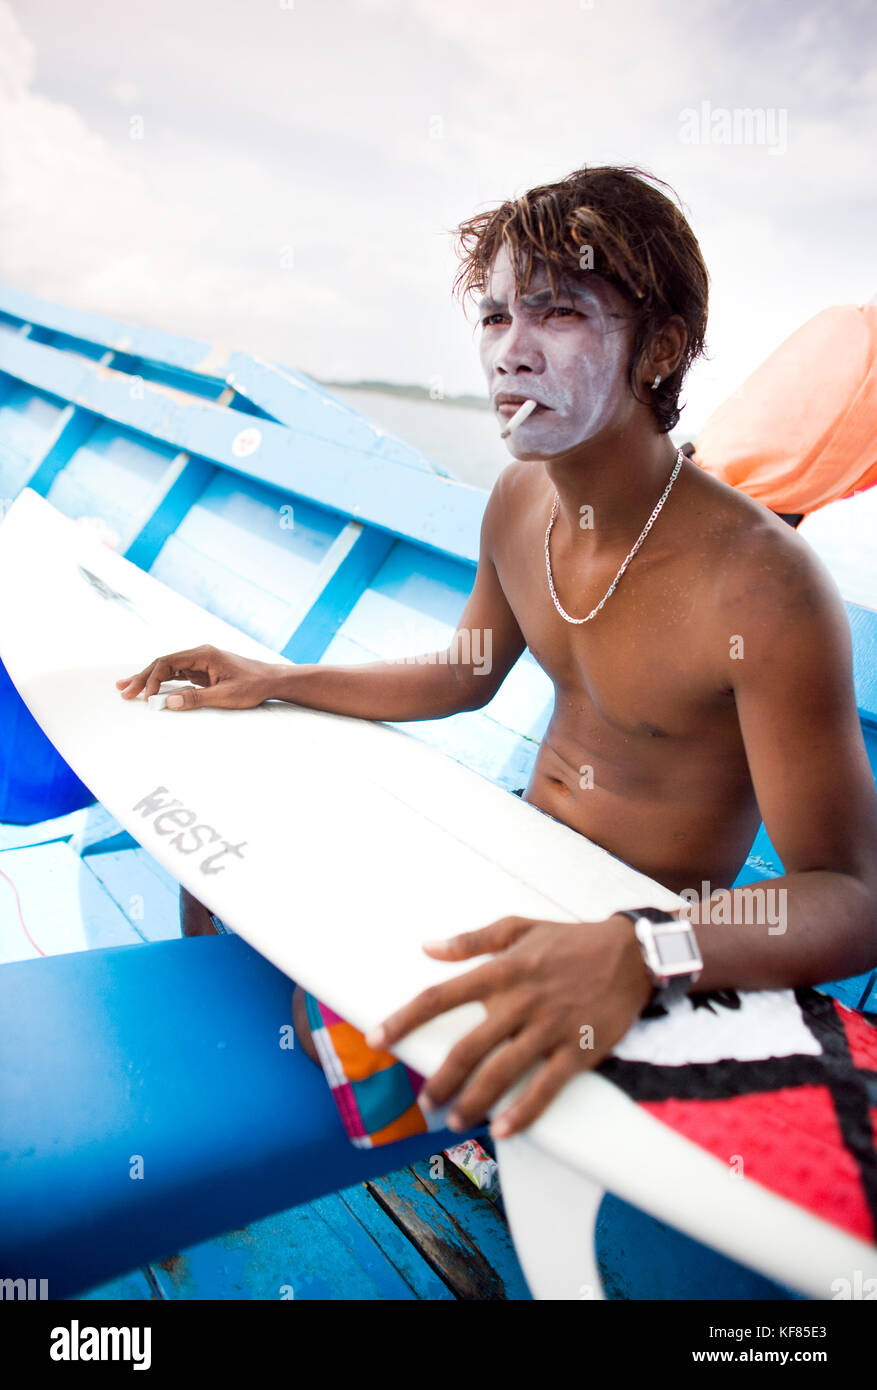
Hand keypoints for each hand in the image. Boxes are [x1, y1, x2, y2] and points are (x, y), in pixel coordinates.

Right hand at [116, 644, 279, 710]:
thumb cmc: (253, 685)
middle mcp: (199, 655)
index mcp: (203, 654)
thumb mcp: (225, 696)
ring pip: (168, 669)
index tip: (146, 697)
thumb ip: (196, 698)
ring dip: (149, 679)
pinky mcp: (203, 671)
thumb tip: (169, 702)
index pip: (169, 663)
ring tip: (127, 688)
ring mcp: (201, 662)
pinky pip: (178, 675)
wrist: (272, 681)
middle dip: (142, 677)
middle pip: (164, 664)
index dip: (152, 679)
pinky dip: (163, 682)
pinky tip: (150, 690)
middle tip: (123, 690)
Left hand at [366, 914, 651, 1138]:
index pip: (441, 996)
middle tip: (424, 1101)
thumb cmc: (570, 940)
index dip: (405, 1018)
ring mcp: (550, 1028)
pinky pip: (546, 1087)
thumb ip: (472, 940)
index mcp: (502, 970)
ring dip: (474, 1101)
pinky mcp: (578, 1049)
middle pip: (468, 1046)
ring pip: (502, 1072)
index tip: (378, 1039)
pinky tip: (504, 1130)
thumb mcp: (519, 927)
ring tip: (455, 1120)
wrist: (631, 954)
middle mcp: (520, 1001)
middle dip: (440, 1079)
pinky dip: (524, 1112)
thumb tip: (428, 947)